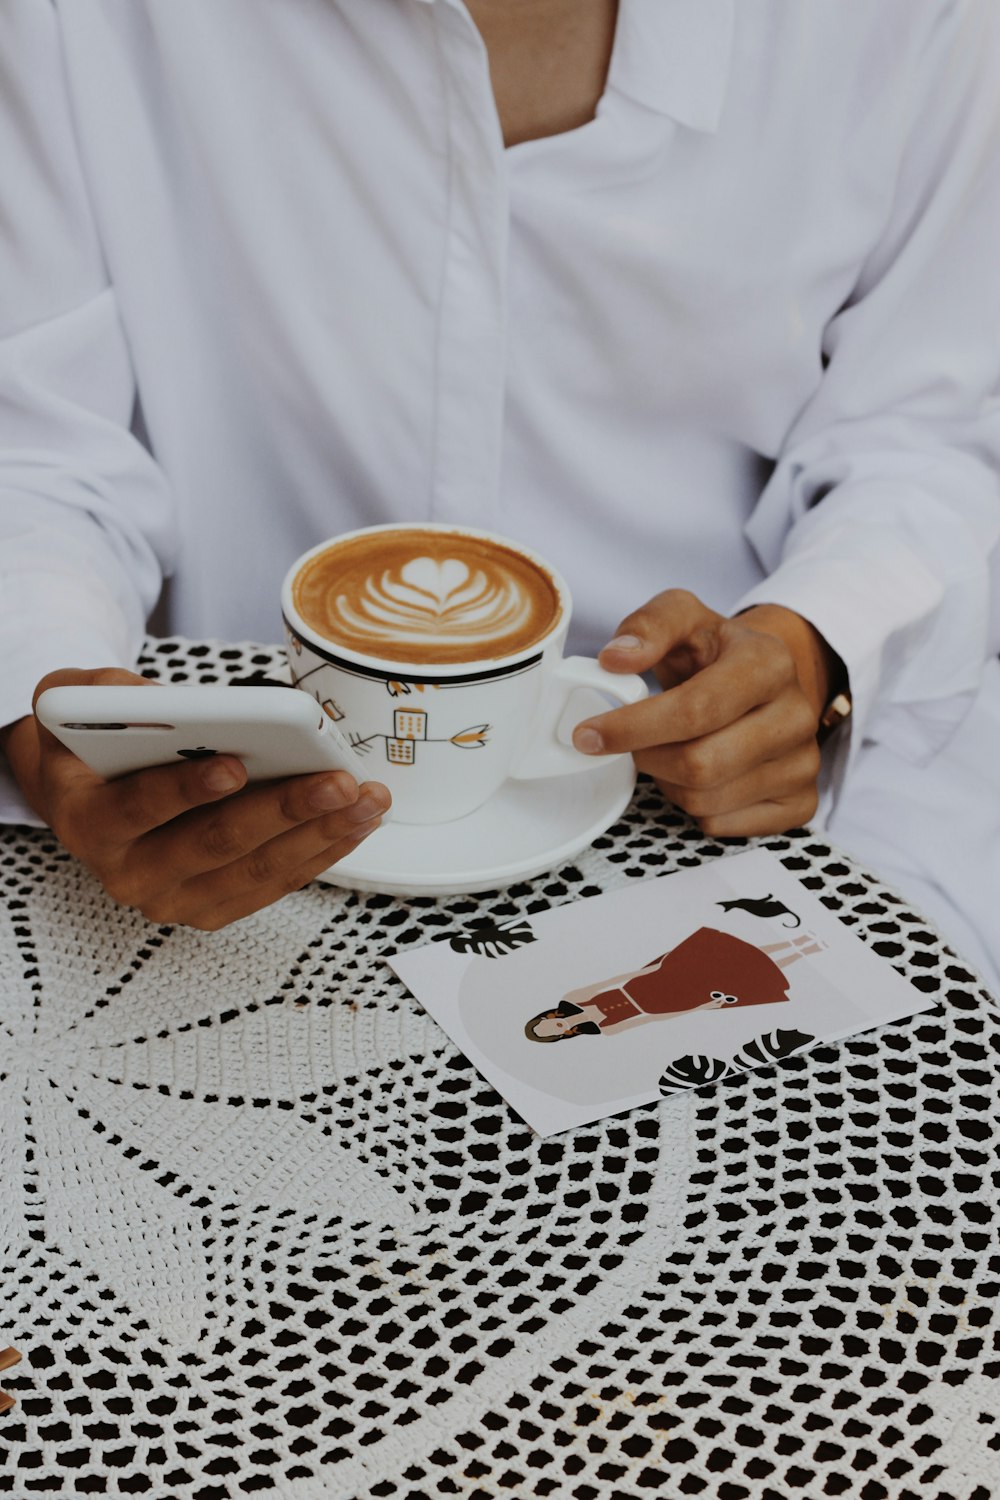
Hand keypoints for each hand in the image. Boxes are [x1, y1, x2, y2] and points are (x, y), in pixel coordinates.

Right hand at [1, 667, 390, 929]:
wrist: (86, 797)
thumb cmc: (90, 747)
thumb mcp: (75, 702)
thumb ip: (104, 693)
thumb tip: (168, 701)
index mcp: (88, 822)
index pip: (136, 808)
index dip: (185, 788)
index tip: (234, 764)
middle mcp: (127, 872)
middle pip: (214, 844)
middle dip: (283, 809)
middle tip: (335, 782)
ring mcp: (173, 897)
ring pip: (256, 870)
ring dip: (319, 834)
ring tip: (365, 799)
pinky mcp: (213, 907)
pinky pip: (275, 883)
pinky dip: (321, 852)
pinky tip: (357, 821)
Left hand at [571, 591, 843, 837]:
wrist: (764, 679)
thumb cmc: (715, 652)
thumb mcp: (682, 618)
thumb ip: (647, 626)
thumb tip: (616, 658)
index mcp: (769, 662)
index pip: (695, 711)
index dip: (633, 728)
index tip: (588, 735)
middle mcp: (797, 715)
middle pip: (699, 765)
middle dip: (648, 758)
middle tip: (632, 743)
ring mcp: (804, 764)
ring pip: (706, 801)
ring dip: (668, 782)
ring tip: (669, 751)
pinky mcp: (801, 803)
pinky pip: (723, 826)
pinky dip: (694, 808)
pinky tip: (697, 776)